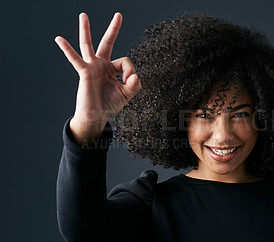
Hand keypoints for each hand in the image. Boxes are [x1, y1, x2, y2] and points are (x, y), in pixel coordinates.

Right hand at [55, 12, 140, 144]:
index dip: (129, 71)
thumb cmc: (109, 105)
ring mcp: (92, 67)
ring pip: (88, 45)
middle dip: (113, 29)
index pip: (125, 61)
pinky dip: (67, 49)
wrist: (96, 116)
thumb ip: (134, 85)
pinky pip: (75, 59)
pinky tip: (59, 39)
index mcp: (112, 69)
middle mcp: (101, 65)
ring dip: (86, 30)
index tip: (129, 81)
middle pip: (107, 42)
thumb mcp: (126, 94)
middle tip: (118, 15)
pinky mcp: (84, 73)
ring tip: (84, 15)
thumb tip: (134, 75)